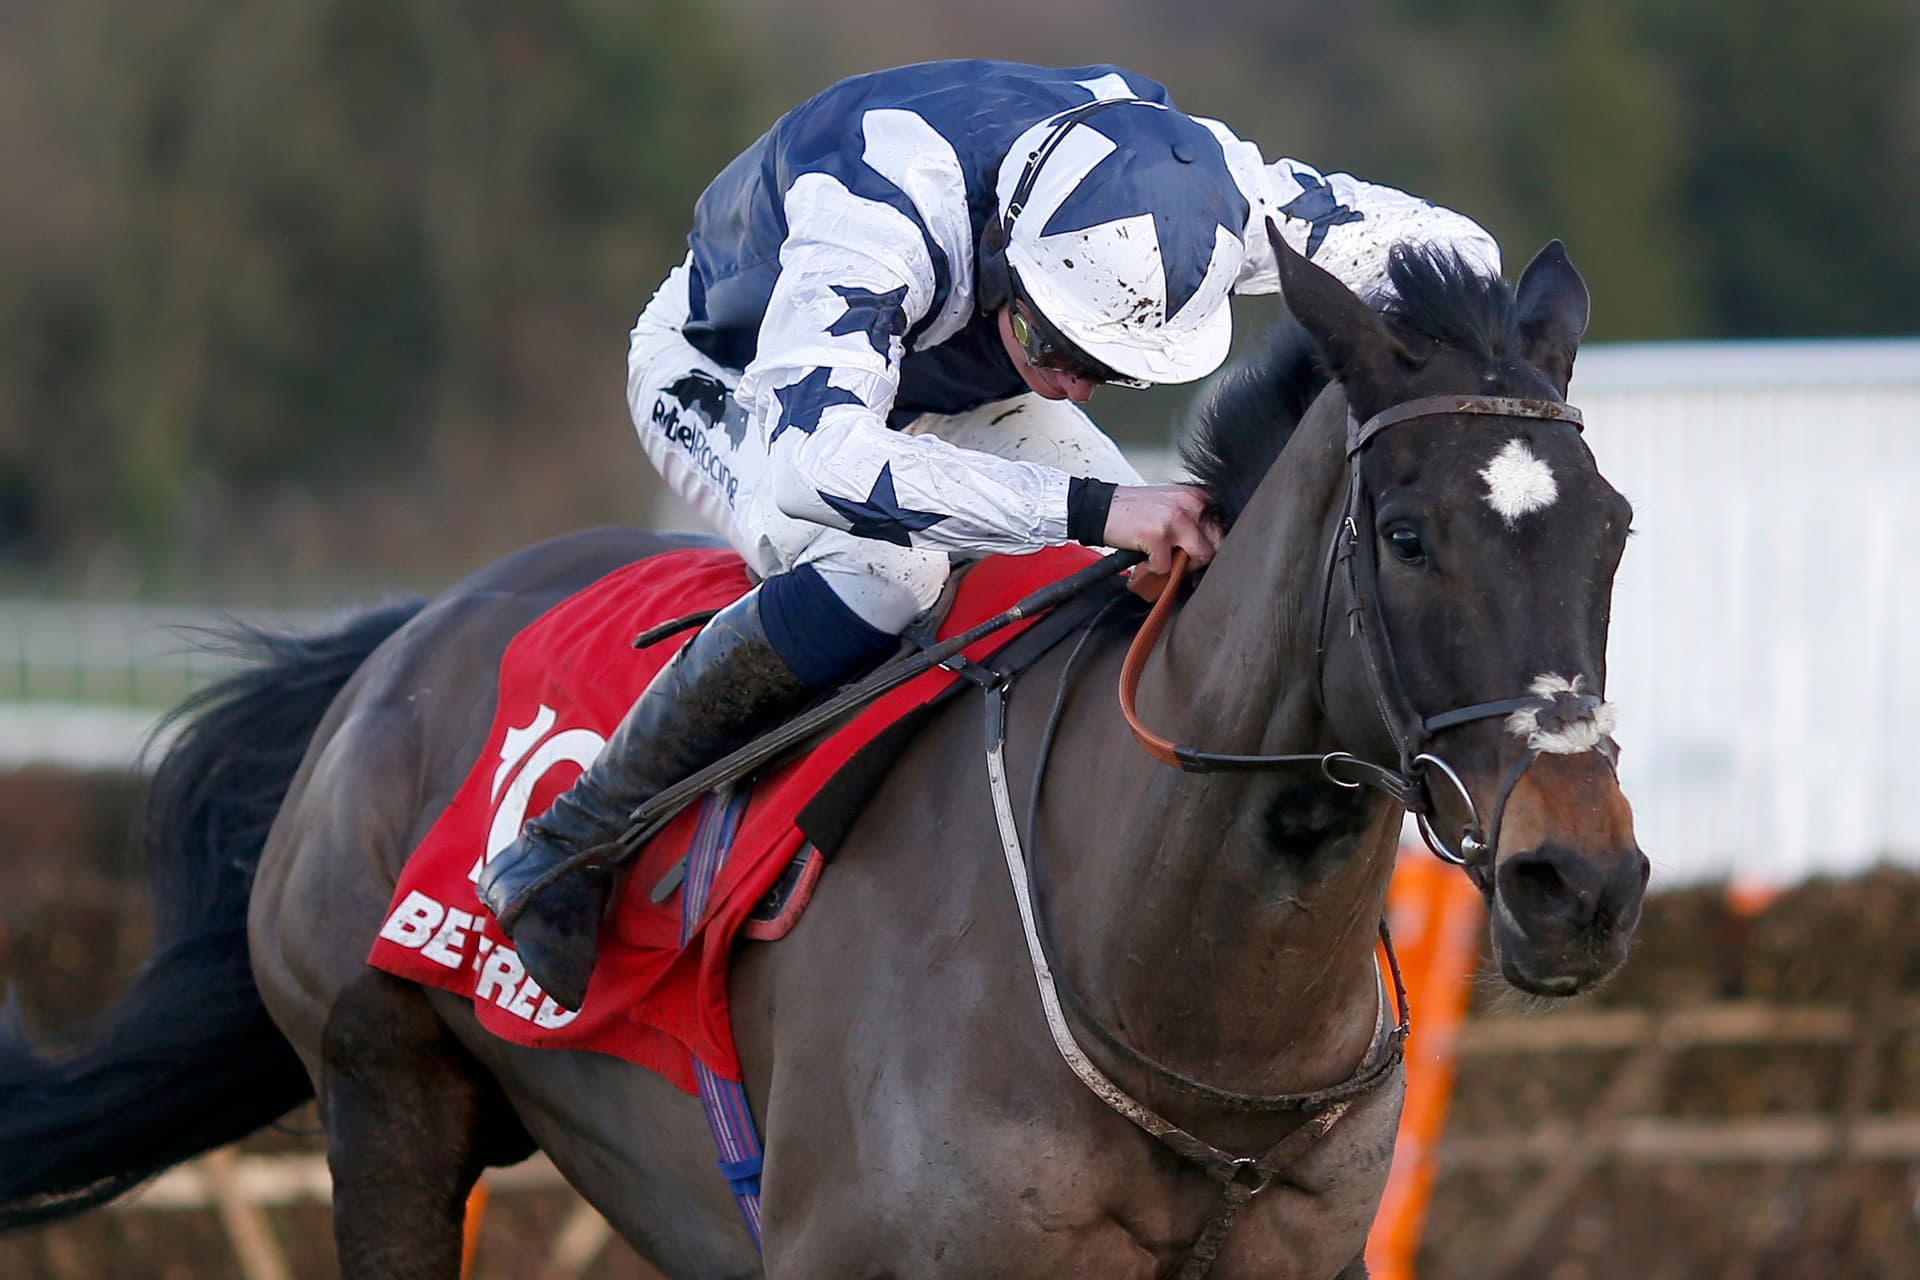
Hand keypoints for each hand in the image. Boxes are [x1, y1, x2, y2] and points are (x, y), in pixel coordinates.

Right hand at [1102, 485, 1221, 573]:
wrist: (1101, 508)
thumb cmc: (1135, 511)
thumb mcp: (1172, 504)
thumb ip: (1194, 520)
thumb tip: (1215, 546)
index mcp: (1197, 496)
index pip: (1224, 528)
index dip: (1213, 546)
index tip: (1198, 552)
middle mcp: (1190, 504)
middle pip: (1216, 545)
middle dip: (1198, 559)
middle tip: (1178, 560)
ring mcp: (1175, 518)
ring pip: (1198, 557)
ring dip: (1179, 566)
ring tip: (1163, 560)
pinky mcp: (1158, 535)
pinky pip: (1167, 566)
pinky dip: (1153, 568)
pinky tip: (1144, 558)